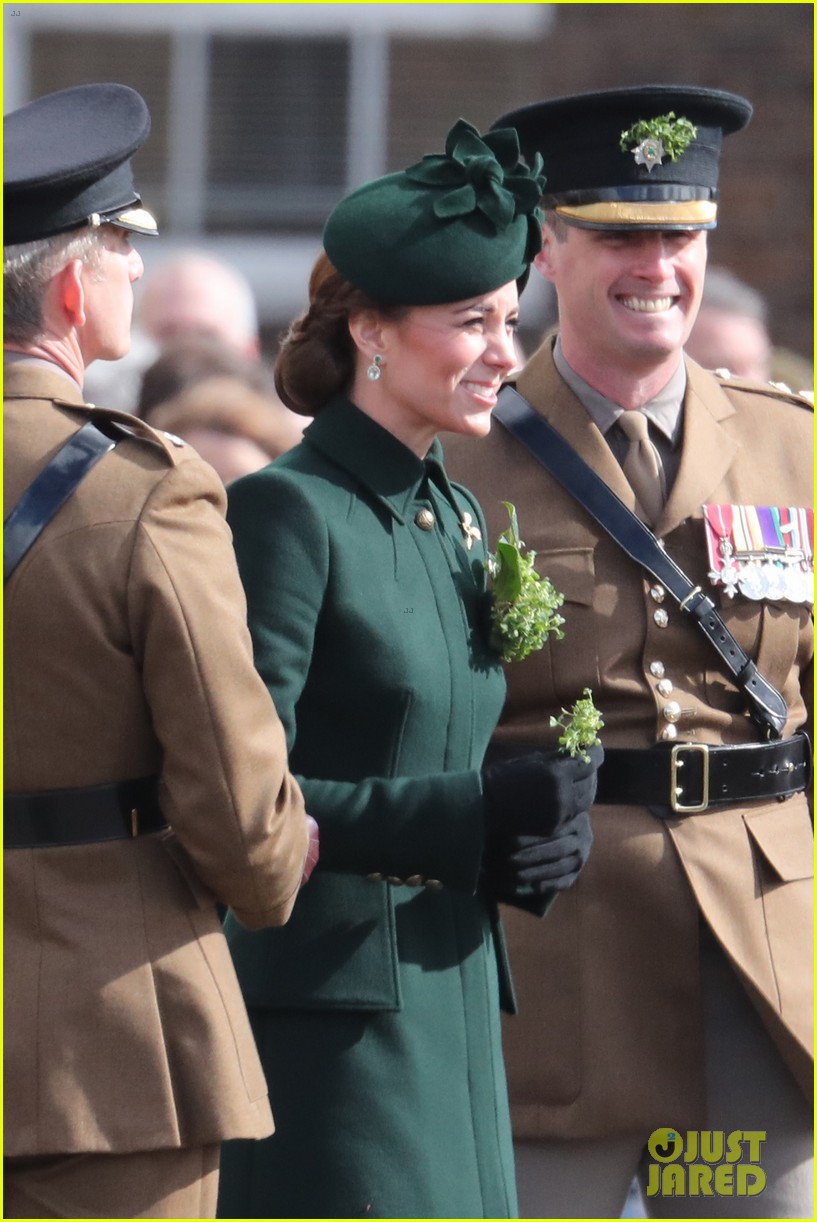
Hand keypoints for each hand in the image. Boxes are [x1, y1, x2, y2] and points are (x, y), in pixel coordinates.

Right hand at [482, 744, 601, 838]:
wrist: (486, 806)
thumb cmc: (506, 777)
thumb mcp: (533, 760)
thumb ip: (558, 758)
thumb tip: (578, 751)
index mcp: (557, 773)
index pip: (589, 761)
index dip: (595, 753)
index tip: (595, 748)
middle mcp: (563, 794)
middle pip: (591, 782)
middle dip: (592, 772)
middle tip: (588, 764)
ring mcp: (560, 813)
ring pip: (586, 800)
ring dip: (586, 788)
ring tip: (580, 781)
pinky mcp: (554, 826)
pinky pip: (573, 813)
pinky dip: (574, 803)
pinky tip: (567, 796)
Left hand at [483, 809, 592, 903]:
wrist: (566, 825)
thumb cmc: (545, 814)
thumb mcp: (544, 808)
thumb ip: (532, 813)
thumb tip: (504, 817)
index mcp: (575, 818)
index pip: (554, 830)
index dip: (533, 837)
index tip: (511, 842)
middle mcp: (583, 838)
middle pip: (558, 849)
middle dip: (532, 856)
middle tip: (510, 860)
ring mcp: (581, 858)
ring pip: (560, 867)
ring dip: (537, 873)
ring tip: (516, 876)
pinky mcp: (576, 874)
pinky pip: (564, 882)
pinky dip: (548, 885)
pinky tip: (531, 887)